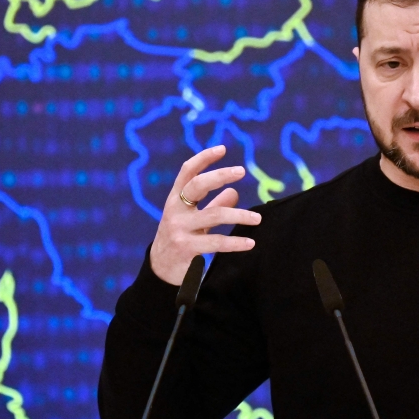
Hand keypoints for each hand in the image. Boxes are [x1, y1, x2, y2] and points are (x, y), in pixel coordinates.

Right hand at [150, 145, 261, 284]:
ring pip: (215, 215)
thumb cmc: (180, 238)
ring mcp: (179, 229)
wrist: (160, 270)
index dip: (203, 158)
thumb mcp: (193, 219)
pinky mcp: (187, 248)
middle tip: (241, 171)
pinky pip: (217, 242)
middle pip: (197, 185)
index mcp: (175, 199)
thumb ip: (212, 205)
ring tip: (257, 219)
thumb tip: (234, 192)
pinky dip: (236, 242)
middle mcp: (175, 211)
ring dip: (240, 215)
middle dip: (220, 175)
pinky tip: (250, 242)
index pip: (187, 172)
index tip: (222, 148)